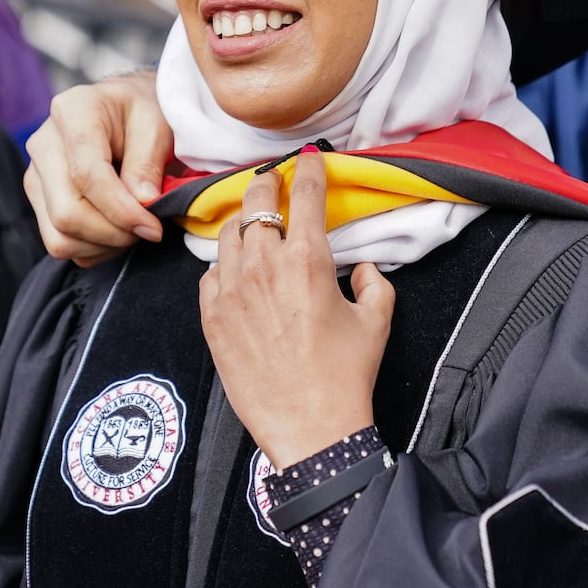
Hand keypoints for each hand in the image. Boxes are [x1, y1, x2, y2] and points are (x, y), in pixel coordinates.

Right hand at [23, 69, 169, 265]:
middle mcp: (43, 144)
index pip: (87, 175)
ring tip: (135, 227)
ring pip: (60, 237)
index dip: (121, 210)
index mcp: (73, 112)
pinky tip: (117, 228)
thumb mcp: (158, 125)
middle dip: (115, 233)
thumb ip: (147, 163)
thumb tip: (141, 203)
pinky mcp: (39, 200)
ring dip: (105, 245)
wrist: (126, 109)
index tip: (153, 226)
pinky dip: (94, 249)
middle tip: (149, 228)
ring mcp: (35, 175)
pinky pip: (61, 243)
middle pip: (67, 213)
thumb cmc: (143, 113)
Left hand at [199, 149, 394, 468]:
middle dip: (267, 183)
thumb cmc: (346, 375)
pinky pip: (210, 273)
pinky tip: (237, 272)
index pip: (305, 194)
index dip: (309, 170)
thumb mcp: (376, 320)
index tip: (310, 160)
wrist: (310, 427)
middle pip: (256, 201)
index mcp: (308, 259)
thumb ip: (373, 281)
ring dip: (243, 222)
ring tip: (253, 225)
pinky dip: (224, 264)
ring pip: (228, 233)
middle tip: (274, 181)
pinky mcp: (212, 316)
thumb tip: (361, 268)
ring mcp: (232, 290)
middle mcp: (264, 265)